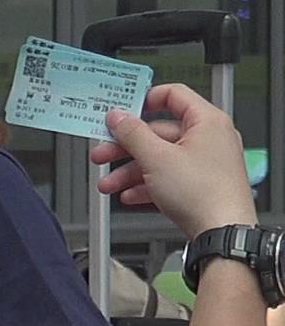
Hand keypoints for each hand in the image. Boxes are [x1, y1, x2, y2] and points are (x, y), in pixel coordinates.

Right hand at [95, 85, 251, 230]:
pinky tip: (130, 194)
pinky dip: (147, 184)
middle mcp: (209, 138)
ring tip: (110, 183)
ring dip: (130, 170)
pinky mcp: (201, 183)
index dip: (144, 100)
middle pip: (159, 132)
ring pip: (160, 158)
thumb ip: (133, 134)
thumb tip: (118, 117)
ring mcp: (206, 162)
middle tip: (103, 152)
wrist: (222, 230)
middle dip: (126, 146)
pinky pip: (168, 176)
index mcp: (207, 122)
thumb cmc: (204, 193)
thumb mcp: (156, 158)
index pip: (173, 95)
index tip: (122, 111)